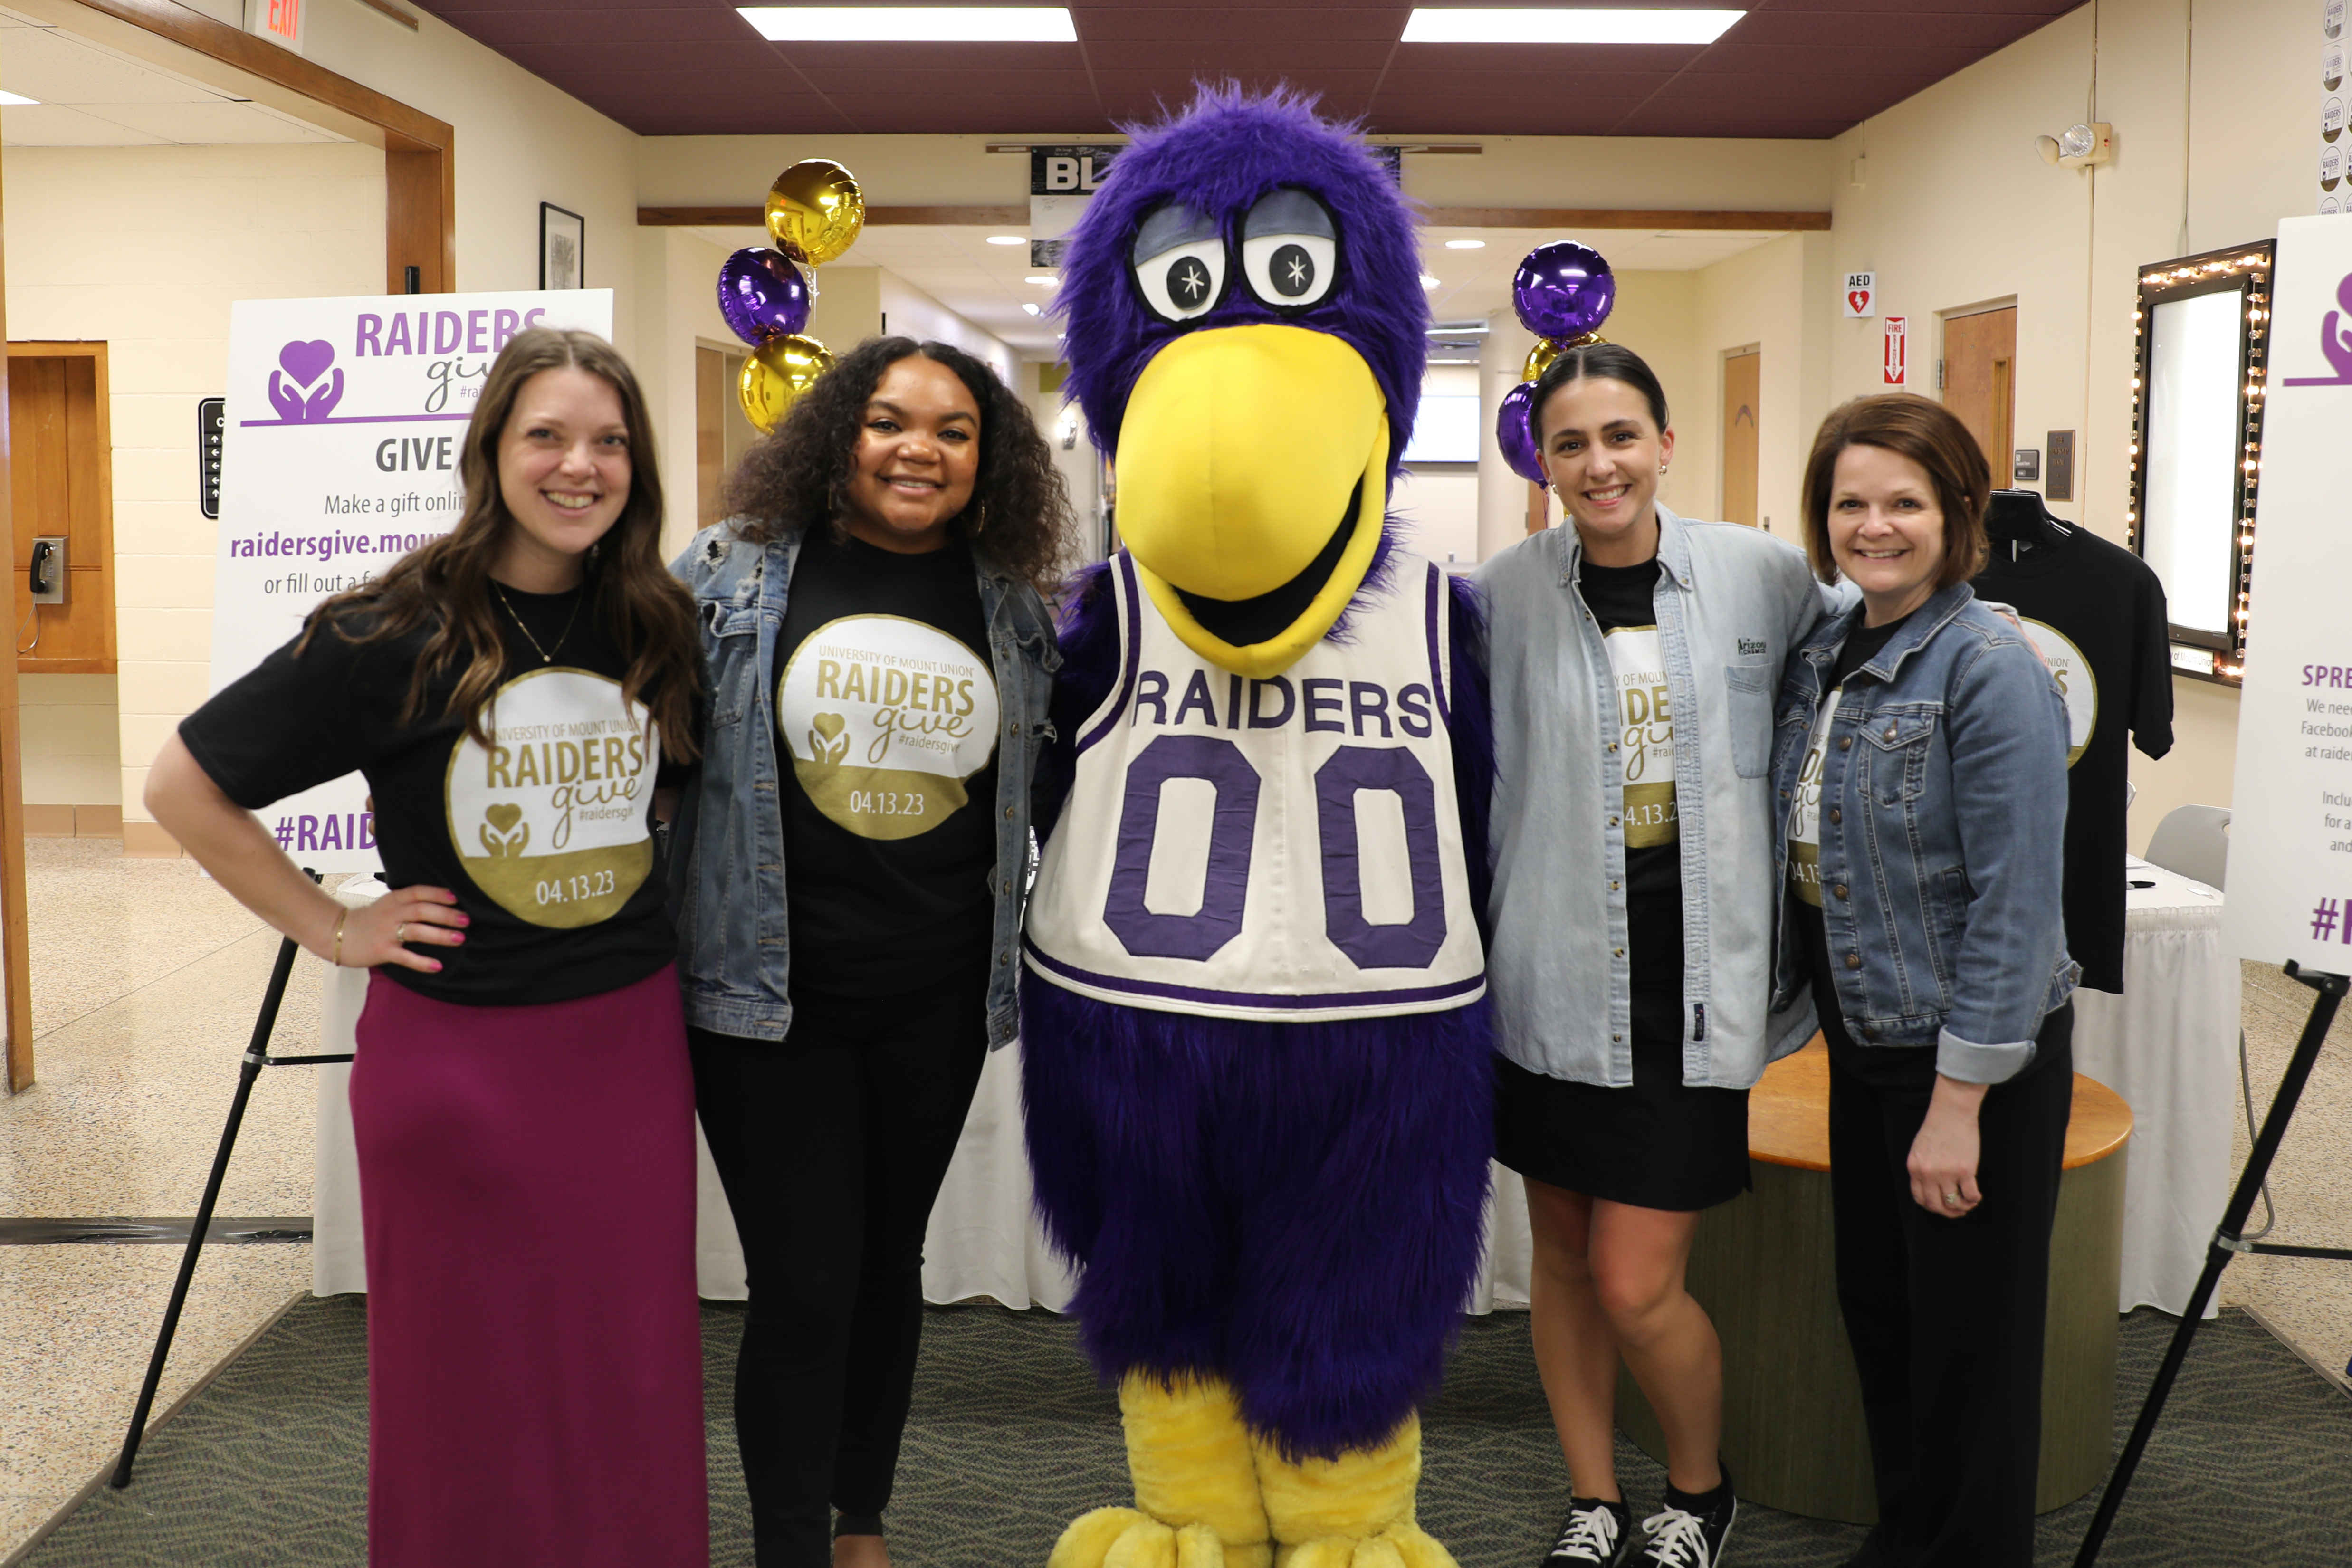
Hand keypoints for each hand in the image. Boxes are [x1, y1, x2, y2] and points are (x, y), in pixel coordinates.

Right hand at [321, 885, 466, 973]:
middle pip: (422, 910)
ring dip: (440, 935)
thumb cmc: (367, 921)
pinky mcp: (382, 950)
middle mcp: (391, 913)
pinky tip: (437, 966)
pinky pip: (405, 957)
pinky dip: (422, 962)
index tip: (456, 898)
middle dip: (446, 915)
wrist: (336, 934)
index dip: (438, 893)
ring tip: (460, 939)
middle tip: (466, 920)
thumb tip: (438, 906)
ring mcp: (386, 932)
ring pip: (417, 931)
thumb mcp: (386, 906)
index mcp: (393, 900)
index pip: (418, 892)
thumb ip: (407, 904)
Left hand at [1907, 1074, 1988, 1217]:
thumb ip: (1921, 1167)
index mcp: (1915, 1168)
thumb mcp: (1919, 1149)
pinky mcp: (1965, 1170)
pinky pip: (1970, 1195)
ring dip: (1962, 1208)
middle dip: (1947, 1212)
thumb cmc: (1937, 1127)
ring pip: (1953, 1203)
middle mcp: (1928, 1174)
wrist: (1952, 1112)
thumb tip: (1929, 1186)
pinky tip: (1976, 1196)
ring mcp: (1946, 1173)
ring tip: (1968, 1204)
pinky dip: (1974, 1200)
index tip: (1940, 1207)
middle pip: (1936, 1205)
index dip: (1931, 1206)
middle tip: (1957, 1211)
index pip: (1920, 1198)